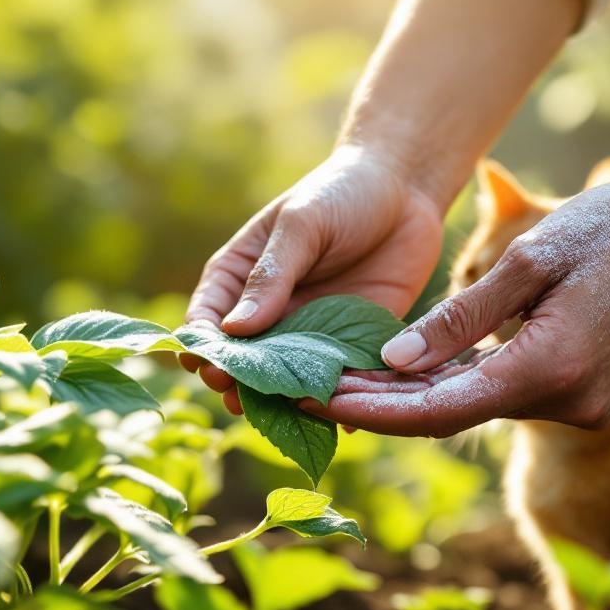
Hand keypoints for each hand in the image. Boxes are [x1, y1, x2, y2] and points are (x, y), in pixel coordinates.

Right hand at [181, 144, 444, 413]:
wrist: (406, 189)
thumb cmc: (341, 193)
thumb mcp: (301, 224)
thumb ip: (271, 275)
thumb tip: (233, 330)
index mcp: (238, 278)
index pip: (206, 320)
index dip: (203, 347)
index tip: (207, 367)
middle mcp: (267, 313)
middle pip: (241, 361)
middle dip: (239, 384)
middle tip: (241, 400)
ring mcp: (306, 334)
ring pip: (285, 381)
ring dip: (283, 402)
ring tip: (285, 416)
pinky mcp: (350, 346)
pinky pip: (338, 382)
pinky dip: (338, 402)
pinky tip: (340, 419)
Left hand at [302, 170, 609, 435]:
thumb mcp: (529, 259)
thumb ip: (460, 318)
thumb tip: (392, 363)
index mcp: (550, 370)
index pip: (438, 411)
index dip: (369, 410)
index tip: (311, 400)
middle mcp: (569, 403)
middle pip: (451, 417)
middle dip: (379, 406)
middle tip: (308, 391)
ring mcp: (586, 405)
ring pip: (479, 408)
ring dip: (415, 396)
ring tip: (343, 376)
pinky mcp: (593, 396)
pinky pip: (510, 397)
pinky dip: (460, 386)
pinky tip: (412, 372)